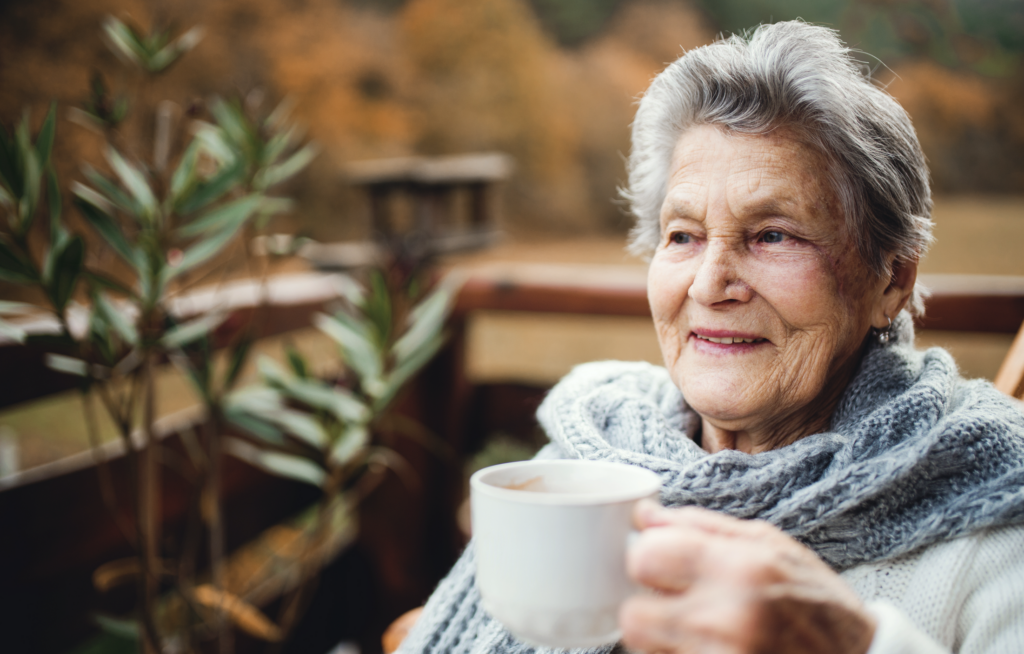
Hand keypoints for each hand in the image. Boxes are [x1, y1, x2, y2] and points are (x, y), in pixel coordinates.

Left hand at [619, 501, 875, 653]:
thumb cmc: (815, 600)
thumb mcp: (770, 544)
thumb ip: (700, 526)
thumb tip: (644, 514)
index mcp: (742, 570)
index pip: (646, 558)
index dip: (647, 558)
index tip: (661, 562)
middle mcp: (730, 621)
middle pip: (632, 616)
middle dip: (645, 606)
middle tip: (673, 602)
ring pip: (645, 651)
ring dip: (659, 638)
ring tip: (695, 628)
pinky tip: (707, 646)